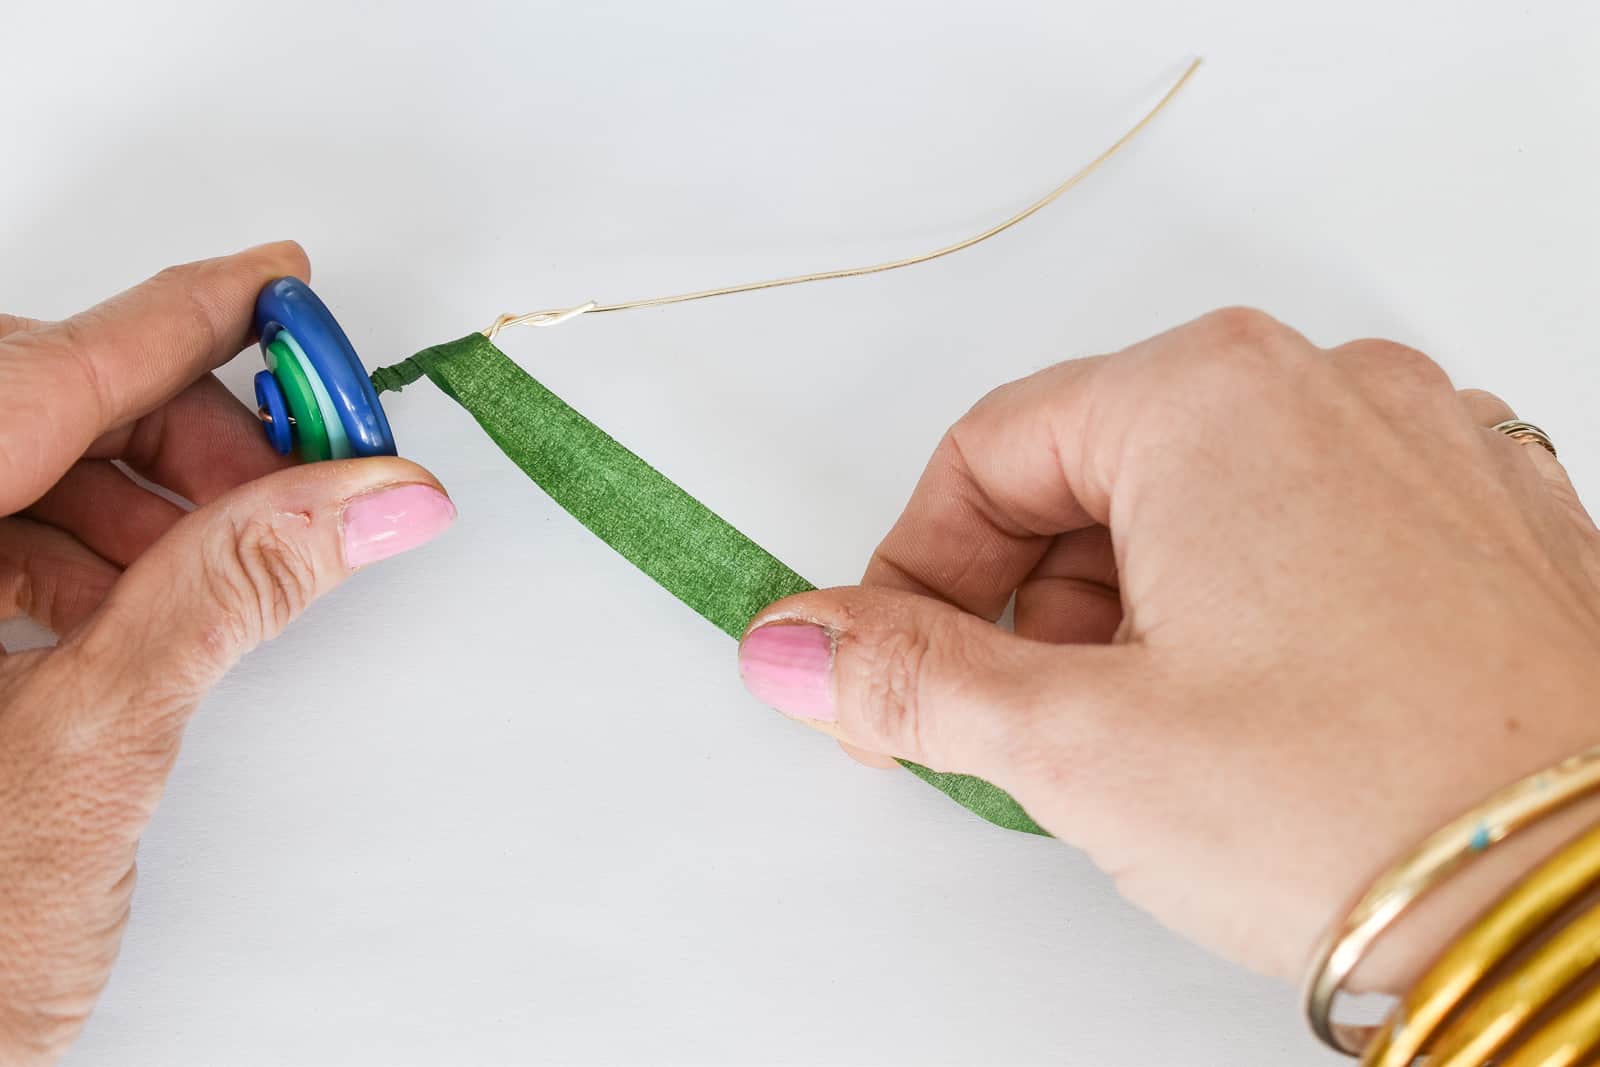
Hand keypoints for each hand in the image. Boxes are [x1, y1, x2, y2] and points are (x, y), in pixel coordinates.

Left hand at [0, 245, 453, 1063]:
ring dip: (141, 494)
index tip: (282, 285)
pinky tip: (143, 593)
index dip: (180, 317)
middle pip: (34, 405)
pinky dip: (87, 547)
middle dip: (178, 428)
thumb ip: (232, 595)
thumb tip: (365, 501)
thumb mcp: (95, 752)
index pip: (43, 372)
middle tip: (301, 468)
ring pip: (19, 466)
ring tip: (235, 549)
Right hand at [738, 308, 1599, 989]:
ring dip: (1141, 621)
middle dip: (1037, 609)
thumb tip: (800, 644)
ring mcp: (1422, 450)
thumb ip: (909, 676)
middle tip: (1040, 730)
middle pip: (1096, 476)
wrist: (1598, 910)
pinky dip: (1249, 617)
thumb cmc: (1372, 806)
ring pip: (1204, 512)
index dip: (916, 570)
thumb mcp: (1083, 743)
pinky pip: (1310, 539)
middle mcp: (1329, 389)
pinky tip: (1267, 724)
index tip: (899, 663)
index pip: (987, 454)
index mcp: (1212, 395)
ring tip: (1169, 745)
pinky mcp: (1480, 523)